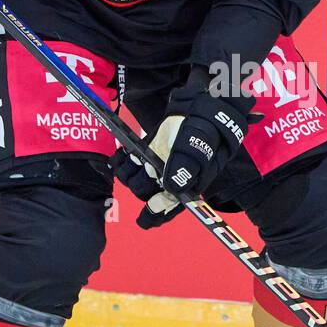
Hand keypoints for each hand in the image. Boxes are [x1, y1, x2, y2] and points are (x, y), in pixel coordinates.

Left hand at [113, 92, 254, 229]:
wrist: (200, 106)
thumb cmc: (206, 129)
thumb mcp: (200, 147)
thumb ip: (186, 166)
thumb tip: (171, 189)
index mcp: (186, 186)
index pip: (168, 208)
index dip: (155, 215)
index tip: (143, 220)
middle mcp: (170, 180)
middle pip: (147, 193)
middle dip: (141, 184)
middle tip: (145, 167)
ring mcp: (157, 168)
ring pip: (134, 181)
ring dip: (128, 173)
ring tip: (132, 159)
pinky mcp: (148, 154)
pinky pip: (128, 165)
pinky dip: (120, 162)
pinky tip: (121, 155)